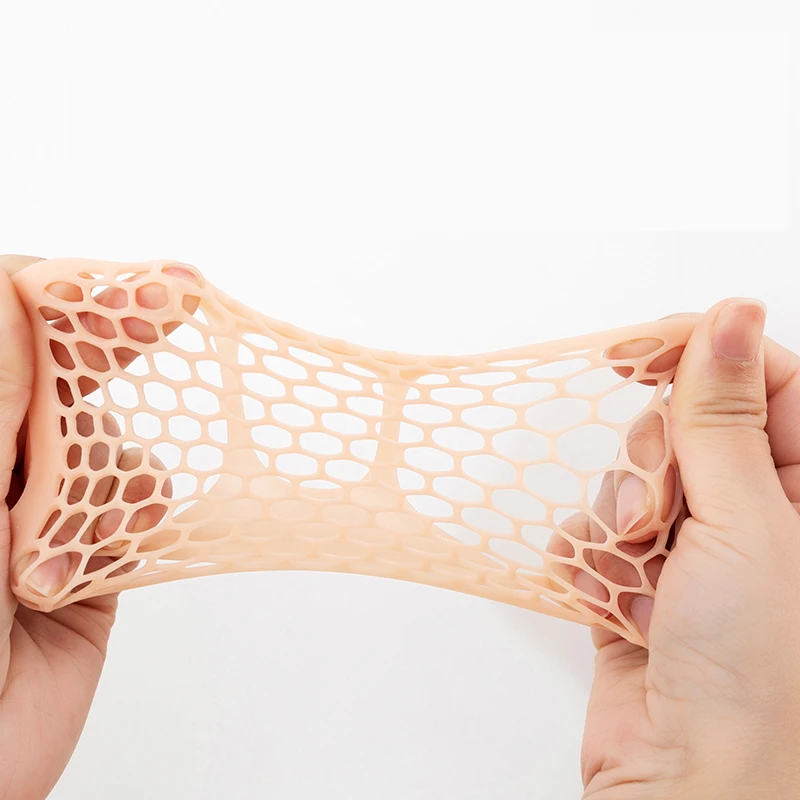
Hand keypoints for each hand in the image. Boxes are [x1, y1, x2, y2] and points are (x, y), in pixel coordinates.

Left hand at [0, 255, 192, 799]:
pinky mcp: (91, 551)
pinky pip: (138, 502)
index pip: (12, 324)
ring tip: (60, 545)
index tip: (138, 282)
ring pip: (112, 439)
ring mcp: (41, 504)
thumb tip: (21, 294)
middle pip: (64, 371)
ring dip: (106, 478)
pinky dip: (136, 520)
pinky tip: (100, 560)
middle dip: (113, 342)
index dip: (72, 294)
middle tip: (175, 296)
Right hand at [577, 299, 799, 798]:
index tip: (632, 351)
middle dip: (655, 460)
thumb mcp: (746, 522)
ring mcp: (689, 549)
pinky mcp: (634, 581)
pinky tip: (607, 597)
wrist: (688, 783)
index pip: (759, 380)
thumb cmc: (753, 671)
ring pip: (630, 479)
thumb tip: (732, 315)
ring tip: (640, 572)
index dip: (697, 354)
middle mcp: (751, 515)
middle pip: (682, 429)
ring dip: (620, 518)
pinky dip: (586, 556)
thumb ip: (724, 415)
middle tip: (661, 508)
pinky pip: (590, 530)